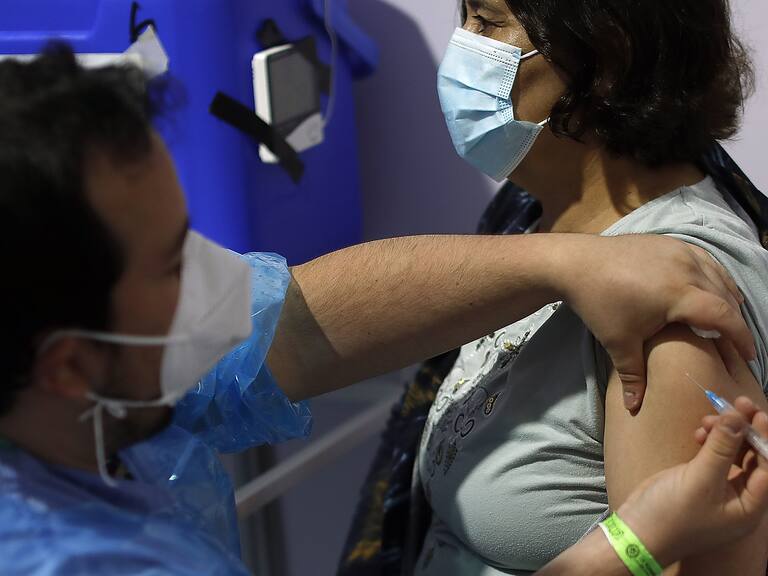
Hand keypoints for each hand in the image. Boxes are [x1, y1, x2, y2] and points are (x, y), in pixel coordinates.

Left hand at [555, 234, 753, 411]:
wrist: (576, 264)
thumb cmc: (598, 303)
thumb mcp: (618, 342)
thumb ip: (634, 376)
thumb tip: (635, 408)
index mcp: (679, 293)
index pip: (724, 316)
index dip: (741, 337)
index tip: (748, 356)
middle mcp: (686, 268)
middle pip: (725, 295)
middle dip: (735, 320)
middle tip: (736, 343)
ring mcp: (679, 251)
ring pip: (717, 274)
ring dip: (727, 296)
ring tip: (728, 317)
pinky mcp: (669, 242)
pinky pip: (704, 259)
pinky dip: (713, 276)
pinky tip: (710, 288)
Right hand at [616, 397, 767, 566]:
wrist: (636, 532)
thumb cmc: (672, 514)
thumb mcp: (700, 480)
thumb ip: (722, 447)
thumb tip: (739, 418)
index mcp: (748, 506)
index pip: (766, 466)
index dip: (763, 437)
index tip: (754, 411)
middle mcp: (738, 499)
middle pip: (752, 457)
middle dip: (744, 430)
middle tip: (735, 404)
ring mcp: (718, 490)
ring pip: (732, 453)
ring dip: (724, 433)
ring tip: (708, 419)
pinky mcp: (698, 482)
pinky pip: (713, 456)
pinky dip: (708, 441)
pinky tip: (698, 433)